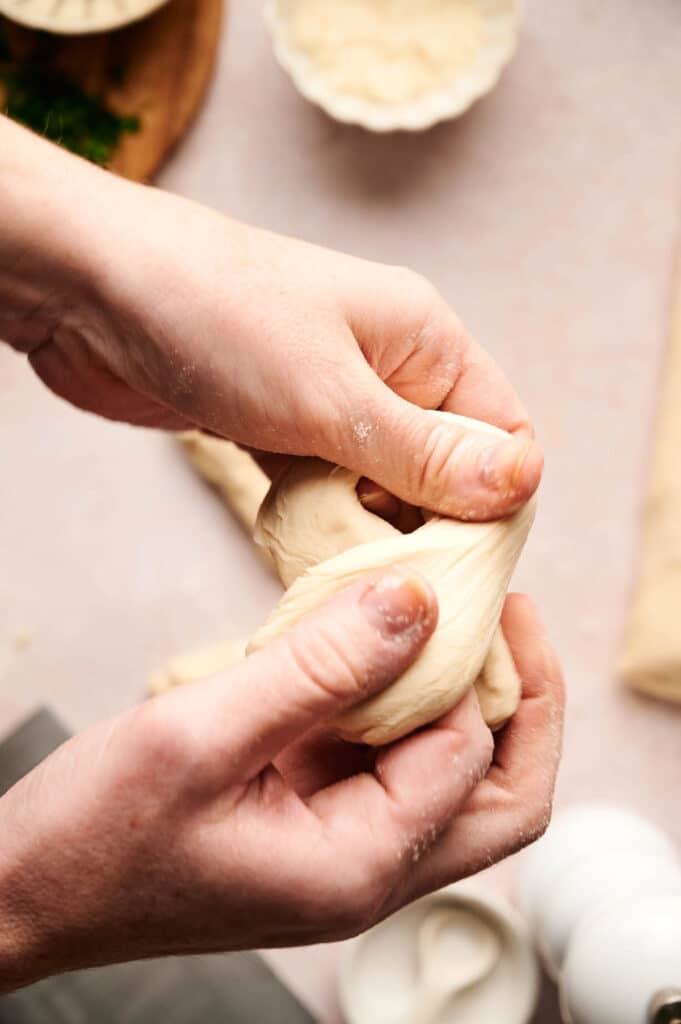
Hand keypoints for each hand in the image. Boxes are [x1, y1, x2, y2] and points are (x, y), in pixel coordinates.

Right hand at [0, 574, 561, 990]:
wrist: (30, 888)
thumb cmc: (94, 837)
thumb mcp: (200, 737)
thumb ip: (316, 669)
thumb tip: (417, 603)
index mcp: (357, 867)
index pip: (470, 759)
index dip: (475, 668)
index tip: (451, 588)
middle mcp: (369, 866)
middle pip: (502, 792)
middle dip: (519, 699)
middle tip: (501, 611)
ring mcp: (346, 843)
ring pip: (452, 771)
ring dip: (459, 692)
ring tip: (440, 612)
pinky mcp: (316, 814)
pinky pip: (389, 753)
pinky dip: (397, 696)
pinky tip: (366, 642)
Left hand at [2, 119, 540, 520]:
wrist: (90, 289)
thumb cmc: (218, 318)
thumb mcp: (334, 397)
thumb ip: (426, 452)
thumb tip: (521, 483)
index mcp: (424, 339)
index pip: (501, 432)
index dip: (497, 500)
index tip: (465, 563)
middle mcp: (387, 366)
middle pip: (444, 466)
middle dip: (427, 524)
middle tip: (393, 578)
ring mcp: (330, 397)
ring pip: (380, 482)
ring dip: (366, 525)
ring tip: (340, 561)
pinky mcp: (280, 424)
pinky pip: (325, 484)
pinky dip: (319, 516)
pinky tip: (303, 543)